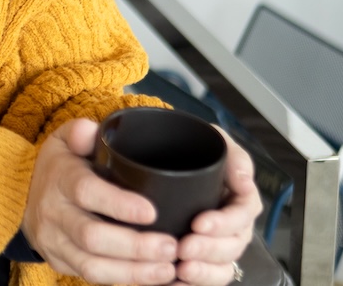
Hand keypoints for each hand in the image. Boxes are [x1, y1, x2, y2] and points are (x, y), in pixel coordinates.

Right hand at [21, 118, 178, 284]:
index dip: (118, 205)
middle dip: (134, 246)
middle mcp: (53, 212)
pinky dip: (123, 280)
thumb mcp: (63, 140)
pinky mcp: (59, 262)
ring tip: (168, 269)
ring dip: (133, 271)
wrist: (23, 196)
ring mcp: (54, 241)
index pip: (85, 191)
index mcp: (58, 178)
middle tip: (170, 246)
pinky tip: (150, 277)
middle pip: (92, 236)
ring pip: (92, 265)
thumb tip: (91, 130)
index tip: (151, 211)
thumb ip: (79, 132)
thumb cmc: (58, 166)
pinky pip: (91, 277)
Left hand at [173, 131, 262, 285]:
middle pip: (232, 246)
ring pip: (222, 267)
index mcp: (240, 199)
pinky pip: (206, 278)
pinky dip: (194, 283)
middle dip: (209, 250)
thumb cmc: (193, 146)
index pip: (242, 216)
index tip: (198, 223)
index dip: (224, 223)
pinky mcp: (202, 257)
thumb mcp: (215, 140)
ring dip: (204, 272)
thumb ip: (234, 156)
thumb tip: (244, 180)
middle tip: (184, 247)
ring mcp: (218, 243)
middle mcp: (233, 225)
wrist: (166, 154)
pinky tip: (176, 280)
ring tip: (181, 268)